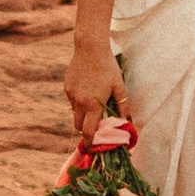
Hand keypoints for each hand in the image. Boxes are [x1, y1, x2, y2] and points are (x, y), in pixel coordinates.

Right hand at [64, 41, 125, 155]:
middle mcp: (79, 102)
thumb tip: (127, 121)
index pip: (89, 131)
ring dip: (82, 114)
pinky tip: (87, 90)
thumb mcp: (119, 86)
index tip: (91, 147)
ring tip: (92, 105)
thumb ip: (123, 105)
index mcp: (93, 104)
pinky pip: (72, 100)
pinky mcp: (66, 87)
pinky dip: (78, 101)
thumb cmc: (108, 67)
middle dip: (85, 129)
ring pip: (74, 112)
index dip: (90, 141)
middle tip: (93, 128)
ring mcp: (71, 94)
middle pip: (78, 125)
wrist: (89, 48)